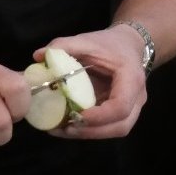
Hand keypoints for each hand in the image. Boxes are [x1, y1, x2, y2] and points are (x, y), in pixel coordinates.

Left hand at [35, 24, 147, 139]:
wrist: (129, 44)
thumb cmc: (110, 44)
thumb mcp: (87, 41)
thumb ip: (63, 46)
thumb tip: (37, 56)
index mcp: (131, 79)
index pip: (121, 106)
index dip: (100, 116)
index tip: (76, 115)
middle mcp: (137, 97)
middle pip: (121, 126)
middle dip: (92, 131)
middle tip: (65, 128)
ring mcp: (133, 107)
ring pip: (117, 130)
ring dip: (91, 133)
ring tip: (64, 129)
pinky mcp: (124, 113)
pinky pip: (110, 127)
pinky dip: (91, 129)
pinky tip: (70, 125)